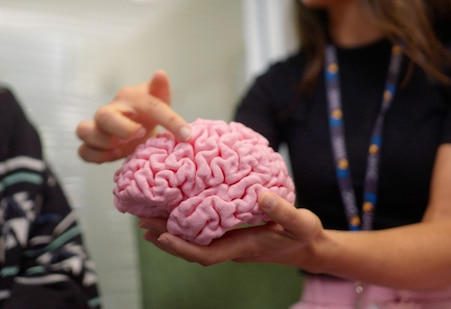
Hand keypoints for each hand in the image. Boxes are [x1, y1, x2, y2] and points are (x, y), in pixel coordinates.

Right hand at [76, 70, 190, 162]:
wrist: (135, 123)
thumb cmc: (146, 110)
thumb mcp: (159, 100)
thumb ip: (161, 90)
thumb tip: (160, 73)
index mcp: (129, 98)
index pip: (149, 105)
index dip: (169, 120)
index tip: (187, 134)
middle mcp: (110, 111)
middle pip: (103, 115)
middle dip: (122, 128)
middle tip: (141, 135)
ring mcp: (98, 128)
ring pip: (84, 130)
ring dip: (102, 143)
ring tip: (120, 148)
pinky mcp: (92, 145)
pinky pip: (83, 151)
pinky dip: (95, 156)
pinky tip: (112, 157)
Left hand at [139, 192, 324, 270]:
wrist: (309, 247)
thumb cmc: (304, 235)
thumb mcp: (300, 222)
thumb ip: (282, 210)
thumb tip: (260, 195)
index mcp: (243, 247)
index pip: (206, 254)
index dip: (182, 247)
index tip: (162, 234)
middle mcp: (231, 248)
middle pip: (191, 249)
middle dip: (165, 238)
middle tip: (141, 221)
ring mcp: (229, 243)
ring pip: (193, 242)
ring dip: (169, 232)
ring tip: (146, 219)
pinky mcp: (230, 234)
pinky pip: (201, 233)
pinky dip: (183, 224)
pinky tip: (172, 212)